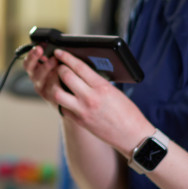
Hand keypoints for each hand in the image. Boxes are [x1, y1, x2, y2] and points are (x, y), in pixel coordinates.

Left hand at [24, 46, 149, 156]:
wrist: (132, 136)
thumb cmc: (127, 112)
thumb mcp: (114, 91)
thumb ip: (97, 82)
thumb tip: (82, 72)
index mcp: (102, 87)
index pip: (79, 66)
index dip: (67, 57)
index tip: (59, 52)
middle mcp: (90, 98)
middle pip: (65, 76)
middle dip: (59, 68)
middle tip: (59, 66)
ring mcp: (82, 111)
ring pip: (58, 93)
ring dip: (55, 85)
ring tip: (57, 82)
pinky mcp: (79, 121)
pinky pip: (62, 108)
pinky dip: (61, 100)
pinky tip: (64, 96)